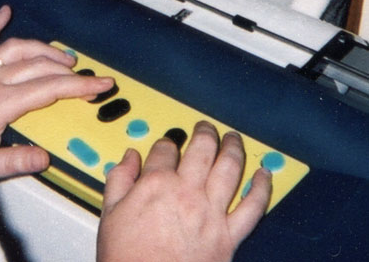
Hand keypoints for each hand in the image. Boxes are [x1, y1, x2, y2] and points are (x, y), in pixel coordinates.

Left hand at [0, 5, 113, 179]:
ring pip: (19, 49)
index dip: (81, 86)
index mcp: (0, 103)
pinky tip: (4, 11)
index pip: (50, 88)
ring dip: (45, 51)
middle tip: (89, 79)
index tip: (102, 84)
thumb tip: (45, 158)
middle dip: (71, 72)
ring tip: (64, 58)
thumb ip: (16, 161)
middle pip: (41, 67)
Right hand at [97, 121, 271, 261]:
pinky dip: (262, 189)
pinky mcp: (228, 236)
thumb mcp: (110, 214)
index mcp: (157, 184)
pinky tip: (265, 174)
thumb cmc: (127, 258)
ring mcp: (211, 212)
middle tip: (205, 126)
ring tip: (233, 137)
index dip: (166, 143)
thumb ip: (119, 179)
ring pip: (229, 168)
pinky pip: (252, 207)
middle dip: (204, 132)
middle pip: (202, 148)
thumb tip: (129, 156)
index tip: (167, 146)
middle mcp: (187, 192)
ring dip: (233, 147)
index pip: (165, 149)